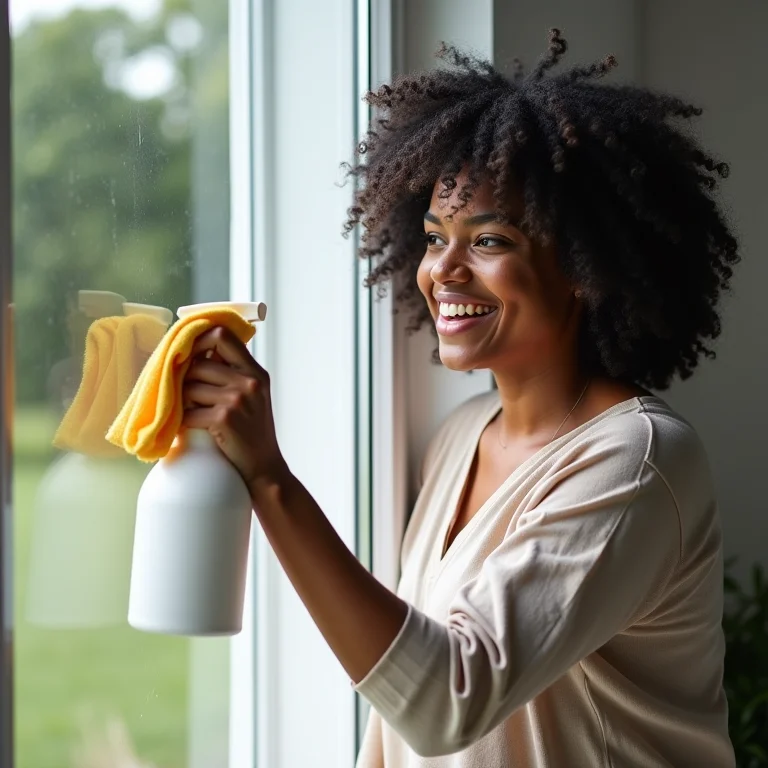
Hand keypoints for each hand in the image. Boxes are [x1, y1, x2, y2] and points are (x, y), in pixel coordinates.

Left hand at [182, 326, 287, 490]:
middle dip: (187, 380)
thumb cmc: (253, 430)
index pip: (223, 335)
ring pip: (190, 387)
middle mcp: (249, 382)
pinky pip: (189, 412)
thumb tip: (197, 351)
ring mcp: (237, 400)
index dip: (200, 338)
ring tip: (194, 412)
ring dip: (185, 402)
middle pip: (199, 364)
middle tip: (189, 395)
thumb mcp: (253, 394)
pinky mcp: (223, 418)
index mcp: (256, 372)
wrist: (264, 465)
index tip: (189, 350)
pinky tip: (193, 427)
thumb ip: (233, 372)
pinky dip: (185, 422)